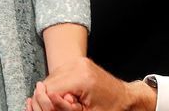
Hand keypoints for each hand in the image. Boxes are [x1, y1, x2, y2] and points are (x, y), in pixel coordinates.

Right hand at [28, 58, 155, 110]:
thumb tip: (43, 99)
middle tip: (67, 107)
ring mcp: (78, 62)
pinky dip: (58, 88)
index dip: (47, 106)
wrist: (125, 98)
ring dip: (53, 94)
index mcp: (81, 78)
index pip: (48, 91)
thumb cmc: (110, 108)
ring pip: (50, 80)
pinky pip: (57, 76)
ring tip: (70, 103)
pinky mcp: (78, 63)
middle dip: (49, 100)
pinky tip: (69, 96)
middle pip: (46, 84)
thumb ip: (61, 107)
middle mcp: (78, 65)